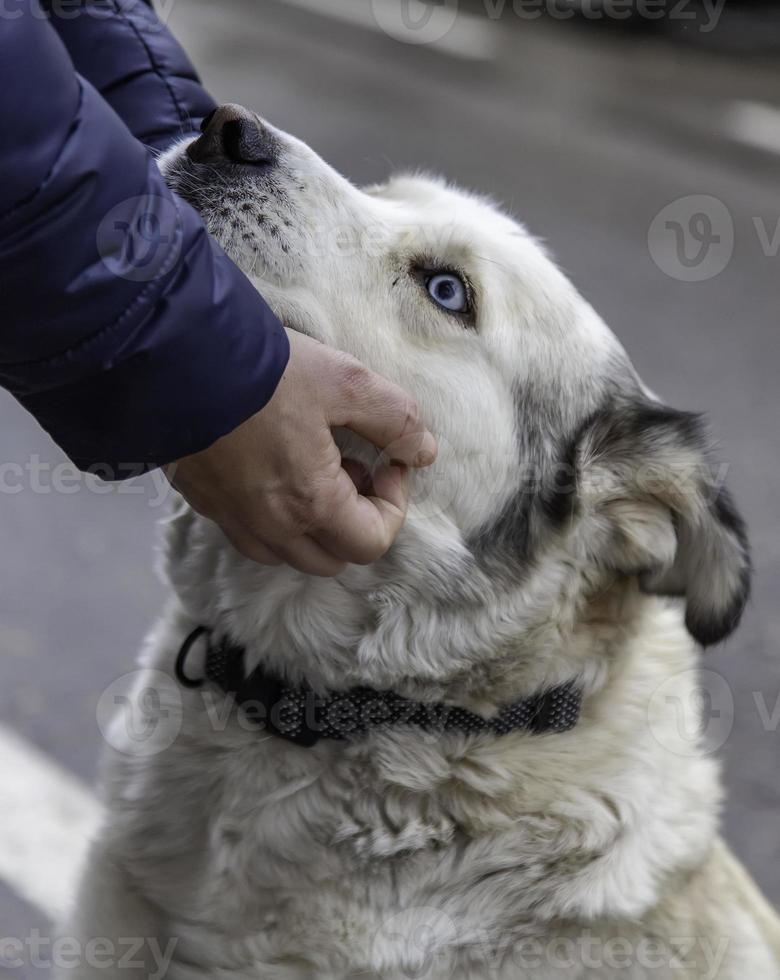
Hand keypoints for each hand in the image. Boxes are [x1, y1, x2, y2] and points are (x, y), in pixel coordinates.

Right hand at [166, 329, 436, 575]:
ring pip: (291, 555)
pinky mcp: (205, 505)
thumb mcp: (345, 382)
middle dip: (357, 520)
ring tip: (316, 469)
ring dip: (318, 526)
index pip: (372, 543)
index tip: (387, 462)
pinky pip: (253, 537)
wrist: (172, 361)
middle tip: (354, 467)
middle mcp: (271, 526)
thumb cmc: (263, 373)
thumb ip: (395, 418)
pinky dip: (278, 521)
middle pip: (334, 559)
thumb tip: (424, 451)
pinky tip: (275, 471)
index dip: (394, 506)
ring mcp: (233, 520)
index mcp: (311, 503)